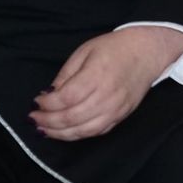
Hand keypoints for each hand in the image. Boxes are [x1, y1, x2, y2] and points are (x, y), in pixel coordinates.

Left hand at [29, 27, 182, 140]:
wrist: (148, 51)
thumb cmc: (115, 48)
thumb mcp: (85, 51)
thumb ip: (66, 74)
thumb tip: (49, 95)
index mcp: (97, 75)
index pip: (65, 98)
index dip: (46, 103)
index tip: (37, 100)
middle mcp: (107, 95)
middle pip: (71, 117)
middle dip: (47, 121)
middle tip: (34, 118)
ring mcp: (116, 108)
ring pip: (83, 130)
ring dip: (60, 133)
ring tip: (45, 130)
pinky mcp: (122, 115)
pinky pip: (96, 132)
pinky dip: (78, 135)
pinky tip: (66, 131)